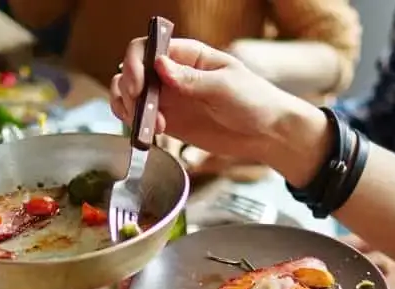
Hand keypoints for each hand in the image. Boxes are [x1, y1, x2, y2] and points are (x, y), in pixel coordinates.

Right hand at [110, 38, 306, 164]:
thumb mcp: (225, 86)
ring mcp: (168, 98)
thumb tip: (159, 65)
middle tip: (141, 108)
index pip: (147, 48)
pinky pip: (141, 119)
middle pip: (131, 71)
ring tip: (150, 125)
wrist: (267, 133)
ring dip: (128, 108)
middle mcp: (172, 73)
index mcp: (187, 55)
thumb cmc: (254, 100)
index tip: (139, 86)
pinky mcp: (169, 122)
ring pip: (130, 95)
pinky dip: (136, 125)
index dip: (135, 63)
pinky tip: (153, 133)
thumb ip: (191, 79)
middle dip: (127, 89)